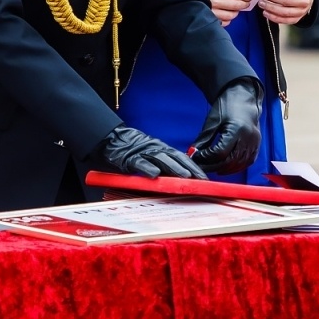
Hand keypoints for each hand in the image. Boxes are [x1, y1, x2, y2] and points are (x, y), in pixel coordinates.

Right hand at [91, 125, 207, 178]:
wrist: (113, 139)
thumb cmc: (134, 151)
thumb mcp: (152, 157)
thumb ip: (165, 166)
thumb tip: (182, 180)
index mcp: (163, 149)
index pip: (182, 158)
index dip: (194, 167)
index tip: (205, 178)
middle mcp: (156, 149)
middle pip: (176, 158)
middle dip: (190, 169)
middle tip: (201, 180)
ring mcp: (143, 153)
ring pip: (161, 159)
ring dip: (174, 168)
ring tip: (185, 177)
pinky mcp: (130, 158)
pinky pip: (139, 163)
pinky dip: (147, 168)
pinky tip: (155, 174)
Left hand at [190, 78, 262, 173]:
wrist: (244, 99)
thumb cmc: (227, 107)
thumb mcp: (213, 121)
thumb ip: (204, 139)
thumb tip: (193, 153)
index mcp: (236, 129)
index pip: (220, 152)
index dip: (207, 158)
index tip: (197, 157)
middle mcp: (248, 138)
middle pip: (230, 161)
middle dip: (214, 166)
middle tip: (202, 166)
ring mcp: (254, 143)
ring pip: (239, 164)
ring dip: (225, 169)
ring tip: (212, 167)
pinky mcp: (257, 145)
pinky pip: (247, 162)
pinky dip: (236, 167)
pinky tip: (226, 167)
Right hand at [197, 0, 251, 24]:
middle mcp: (214, 1)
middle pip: (236, 5)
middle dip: (244, 4)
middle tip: (246, 3)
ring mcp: (211, 12)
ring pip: (231, 15)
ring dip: (236, 12)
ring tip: (236, 9)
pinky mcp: (209, 20)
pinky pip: (224, 22)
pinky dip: (227, 19)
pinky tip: (226, 15)